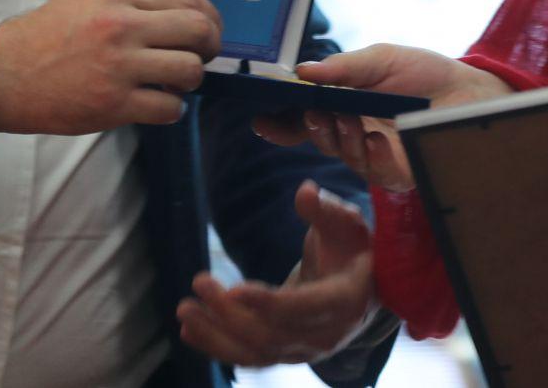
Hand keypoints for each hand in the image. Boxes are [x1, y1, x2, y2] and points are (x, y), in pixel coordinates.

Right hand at [0, 0, 220, 133]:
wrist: (6, 73)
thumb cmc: (50, 35)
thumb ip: (137, 2)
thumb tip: (186, 16)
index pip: (189, 1)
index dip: (210, 20)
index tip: (209, 32)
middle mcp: (121, 25)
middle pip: (198, 31)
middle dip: (209, 47)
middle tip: (200, 57)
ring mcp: (118, 66)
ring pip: (190, 71)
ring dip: (189, 80)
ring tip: (171, 82)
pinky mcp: (112, 105)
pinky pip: (169, 108)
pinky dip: (170, 109)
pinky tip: (156, 104)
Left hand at [177, 181, 379, 365]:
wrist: (362, 286)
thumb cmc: (351, 247)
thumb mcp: (346, 222)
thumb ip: (325, 208)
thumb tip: (305, 192)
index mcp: (346, 301)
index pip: (303, 309)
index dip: (268, 303)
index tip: (233, 289)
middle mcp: (326, 335)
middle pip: (271, 334)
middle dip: (230, 314)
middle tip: (199, 282)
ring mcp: (304, 349)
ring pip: (256, 351)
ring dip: (216, 334)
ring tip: (185, 310)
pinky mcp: (285, 353)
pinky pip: (249, 356)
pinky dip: (217, 346)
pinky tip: (189, 330)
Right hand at [251, 44, 509, 191]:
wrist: (469, 90)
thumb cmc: (424, 73)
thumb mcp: (380, 59)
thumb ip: (343, 67)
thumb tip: (303, 71)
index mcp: (345, 106)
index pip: (304, 120)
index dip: (281, 124)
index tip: (261, 120)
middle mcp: (355, 133)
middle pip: (318, 140)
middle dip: (312, 127)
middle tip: (318, 111)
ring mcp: (375, 156)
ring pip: (342, 157)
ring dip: (341, 137)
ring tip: (352, 118)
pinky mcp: (399, 173)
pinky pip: (374, 172)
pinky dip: (371, 154)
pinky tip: (378, 139)